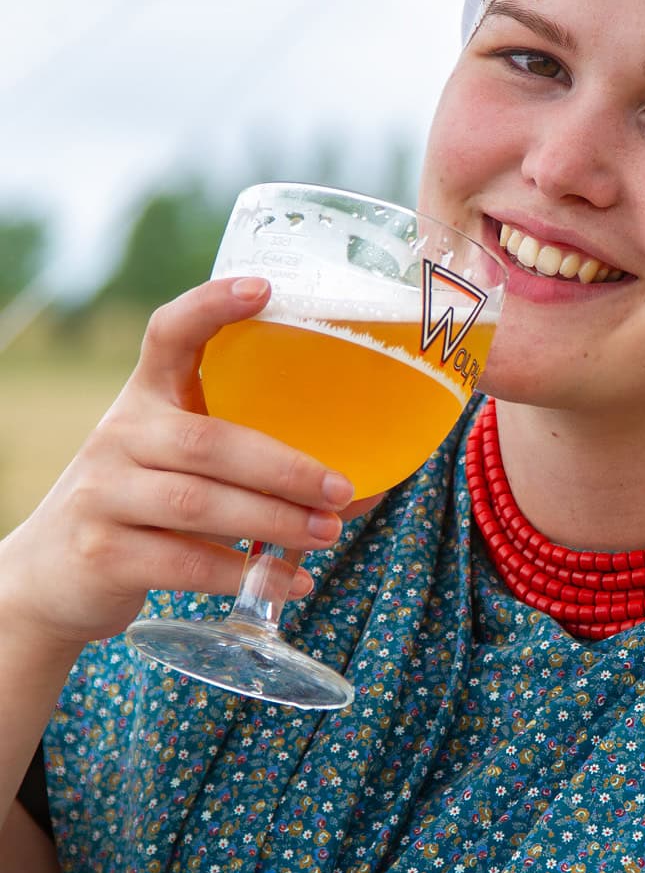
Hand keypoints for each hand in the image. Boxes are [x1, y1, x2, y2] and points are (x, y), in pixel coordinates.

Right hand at [0, 277, 378, 656]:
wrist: (53, 576)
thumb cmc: (144, 508)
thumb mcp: (178, 466)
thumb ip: (249, 465)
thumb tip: (362, 487)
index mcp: (145, 398)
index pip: (169, 334)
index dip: (211, 307)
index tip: (265, 289)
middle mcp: (118, 435)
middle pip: (208, 441)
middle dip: (284, 467)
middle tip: (340, 490)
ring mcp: (104, 494)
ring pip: (199, 503)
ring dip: (274, 522)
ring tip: (328, 534)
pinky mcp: (102, 552)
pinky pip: (185, 562)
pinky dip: (245, 574)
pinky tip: (291, 582)